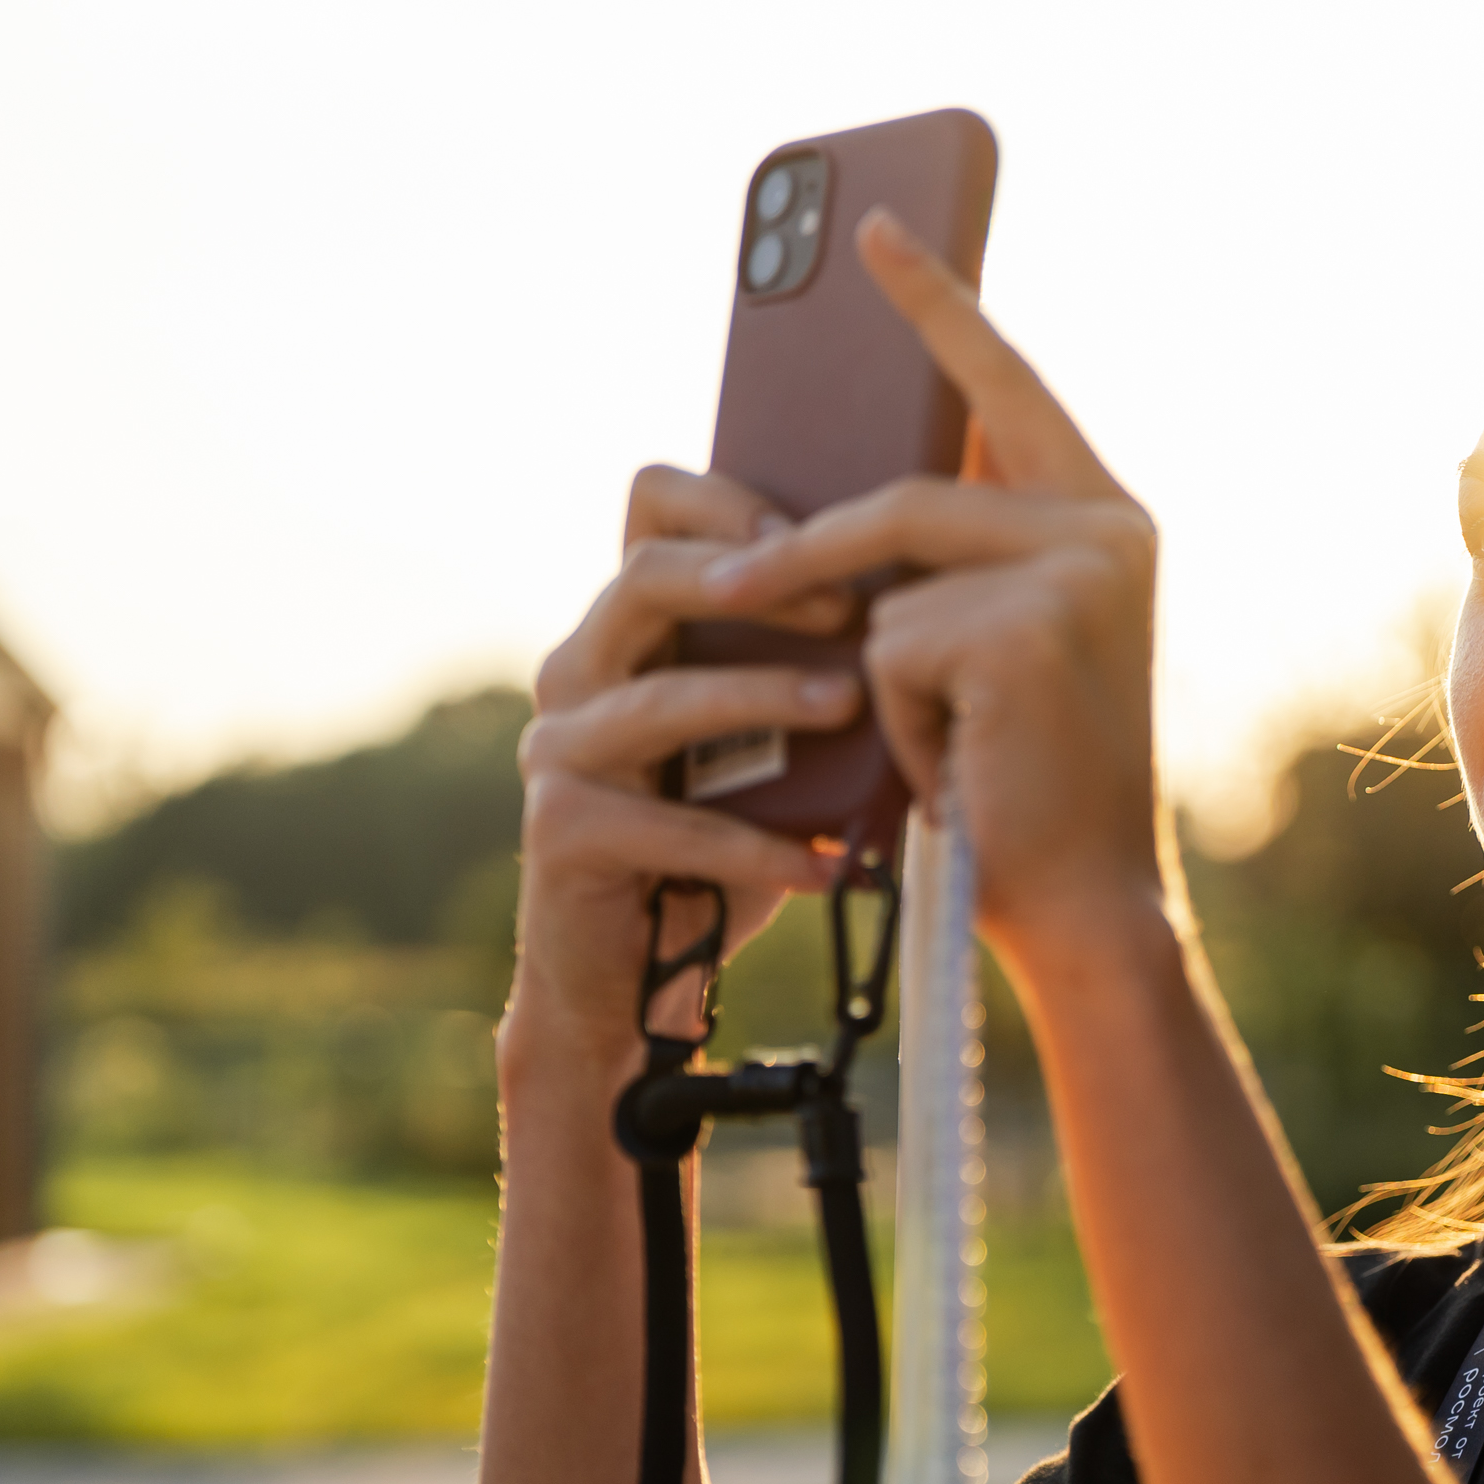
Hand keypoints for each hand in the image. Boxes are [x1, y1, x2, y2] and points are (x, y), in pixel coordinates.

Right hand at [507, 477, 868, 1060]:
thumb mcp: (767, 746)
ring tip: (850, 707)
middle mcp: (577, 674)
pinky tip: (825, 864)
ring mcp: (559, 752)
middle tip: (849, 611)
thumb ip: (803, 670)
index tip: (825, 532)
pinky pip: (669, 826)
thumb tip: (925, 603)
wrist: (637, 983)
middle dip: (756, 585)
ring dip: (764, 700)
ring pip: (661, 699)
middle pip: (645, 578)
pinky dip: (757, 848)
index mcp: (626, 631)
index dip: (729, 501)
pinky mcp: (560, 830)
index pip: (650, 508)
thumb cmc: (722, 848)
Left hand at [696, 210, 1165, 976]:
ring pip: (888, 573)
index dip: (934, 303)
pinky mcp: (1022, 627)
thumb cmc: (1018, 790)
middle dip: (811, 554)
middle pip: (908, 494)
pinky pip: (887, 643)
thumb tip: (830, 484)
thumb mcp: (980, 648)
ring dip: (871, 666)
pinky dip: (892, 717)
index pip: (1002, 384)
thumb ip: (941, 558)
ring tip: (930, 743)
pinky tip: (957, 769)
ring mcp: (1074, 572)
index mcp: (1106, 519)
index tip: (867, 229)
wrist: (1077, 907)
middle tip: (735, 590)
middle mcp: (1109, 528)